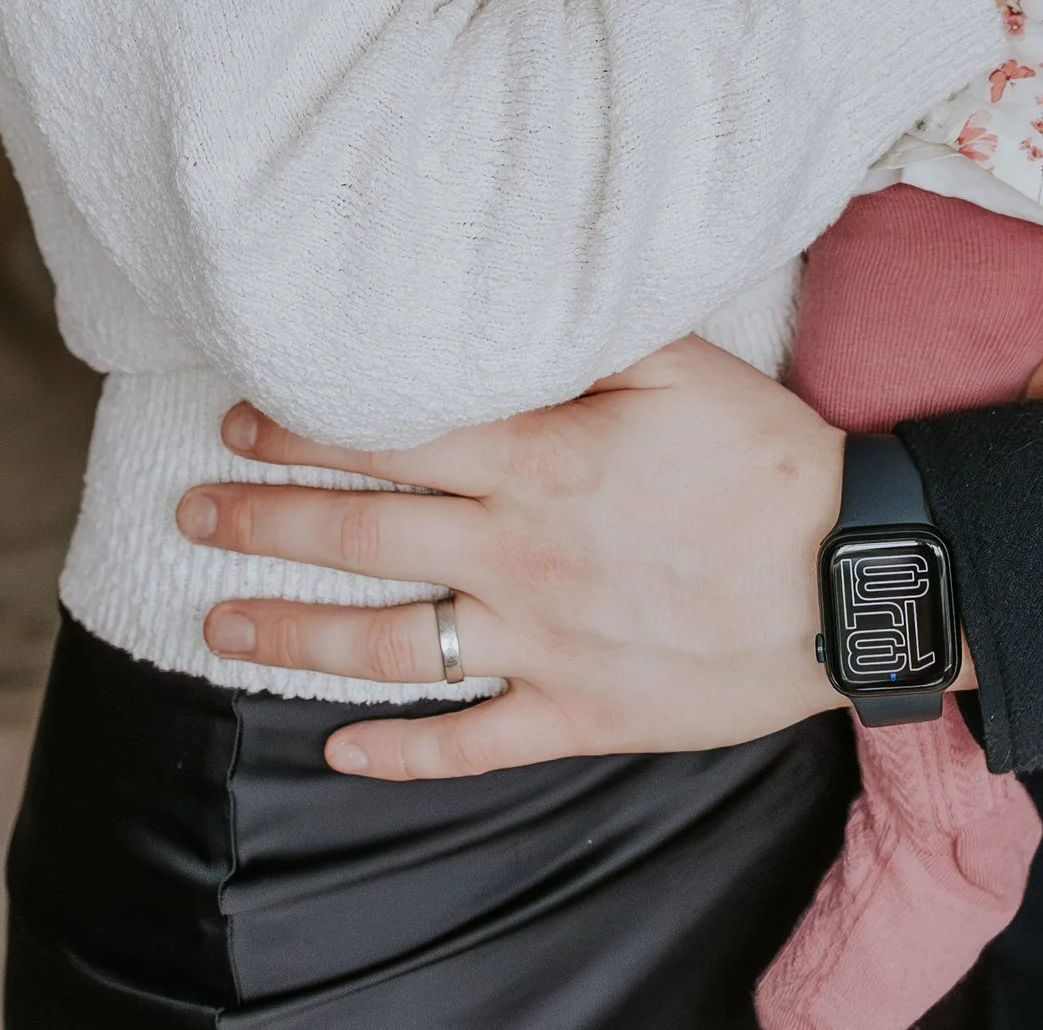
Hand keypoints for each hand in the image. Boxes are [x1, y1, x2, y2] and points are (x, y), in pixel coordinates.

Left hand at [177, 335, 845, 777]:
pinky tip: (335, 746)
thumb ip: (584, 330)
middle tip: (190, 511)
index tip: (239, 415)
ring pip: (386, 644)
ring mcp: (541, 643)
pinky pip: (469, 741)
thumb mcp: (683, 361)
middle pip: (363, 536)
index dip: (303, 422)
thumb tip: (504, 294)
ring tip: (216, 621)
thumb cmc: (768, 459)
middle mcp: (518, 553)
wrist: (852, 579)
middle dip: (263, 521)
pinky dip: (397, 749)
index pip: (389, 433)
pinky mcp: (577, 713)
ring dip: (290, 631)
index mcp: (539, 458)